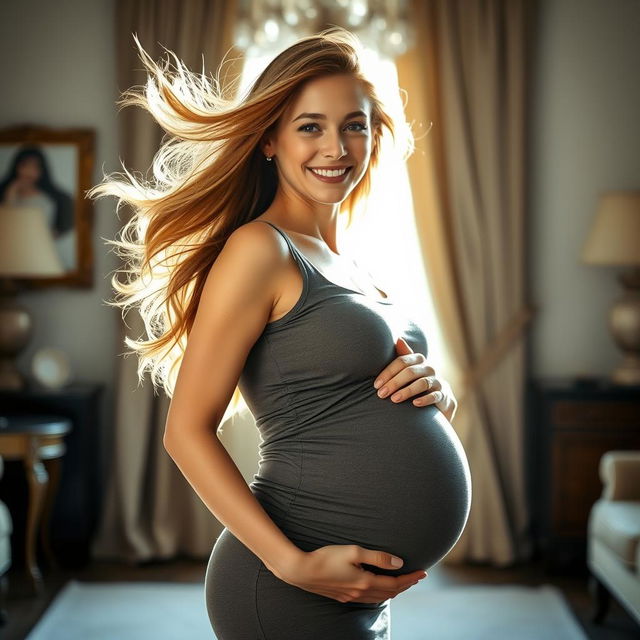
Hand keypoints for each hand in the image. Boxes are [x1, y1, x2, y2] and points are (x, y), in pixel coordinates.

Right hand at [279, 544, 427, 603]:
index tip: (423, 573)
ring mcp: (351, 596)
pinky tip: (379, 587)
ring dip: (394, 590)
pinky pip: (369, 598)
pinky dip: (381, 593)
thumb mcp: (354, 552)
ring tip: (403, 582)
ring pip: (380, 598)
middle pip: (390, 593)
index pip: (395, 583)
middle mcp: (360, 592)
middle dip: (405, 585)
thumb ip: (377, 557)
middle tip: (417, 577)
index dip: (411, 578)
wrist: (302, 571)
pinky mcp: (343, 596)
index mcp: (365, 582)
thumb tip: (398, 562)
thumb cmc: (327, 557)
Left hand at [374, 337, 457, 421]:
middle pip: (410, 372)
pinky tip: (415, 404)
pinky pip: (435, 396)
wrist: (441, 395)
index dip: (388, 373)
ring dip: (407, 391)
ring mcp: (437, 381)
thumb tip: (397, 338)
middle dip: (394, 383)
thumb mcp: (410, 367)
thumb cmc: (418, 379)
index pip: (401, 362)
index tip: (376, 385)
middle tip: (381, 394)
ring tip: (394, 399)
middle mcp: (429, 368)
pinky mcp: (443, 395)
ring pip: (422, 383)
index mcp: (418, 360)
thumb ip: (403, 354)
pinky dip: (425, 399)